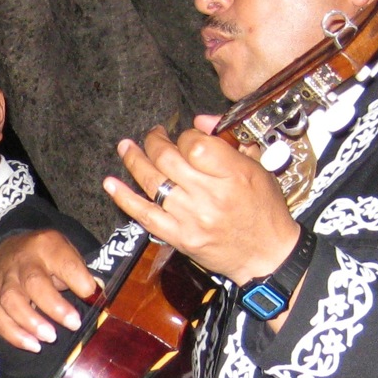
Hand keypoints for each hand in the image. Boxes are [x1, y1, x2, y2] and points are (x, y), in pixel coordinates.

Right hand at [0, 229, 100, 351]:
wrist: (6, 251)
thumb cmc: (45, 258)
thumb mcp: (65, 254)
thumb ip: (79, 274)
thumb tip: (96, 298)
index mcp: (47, 245)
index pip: (64, 262)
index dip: (79, 279)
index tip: (92, 295)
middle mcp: (22, 261)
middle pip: (33, 282)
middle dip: (54, 306)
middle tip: (74, 324)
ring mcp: (4, 280)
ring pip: (10, 301)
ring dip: (31, 323)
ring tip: (50, 338)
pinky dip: (14, 335)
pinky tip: (32, 345)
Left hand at [105, 119, 303, 305]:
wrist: (266, 255)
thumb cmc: (265, 210)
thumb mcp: (259, 168)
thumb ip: (229, 142)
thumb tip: (200, 122)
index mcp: (234, 175)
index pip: (195, 145)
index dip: (184, 136)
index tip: (185, 137)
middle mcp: (210, 196)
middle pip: (168, 160)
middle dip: (154, 142)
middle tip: (152, 135)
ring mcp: (191, 218)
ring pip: (152, 183)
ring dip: (134, 161)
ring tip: (126, 148)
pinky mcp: (179, 237)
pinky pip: (145, 215)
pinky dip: (124, 198)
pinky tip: (111, 183)